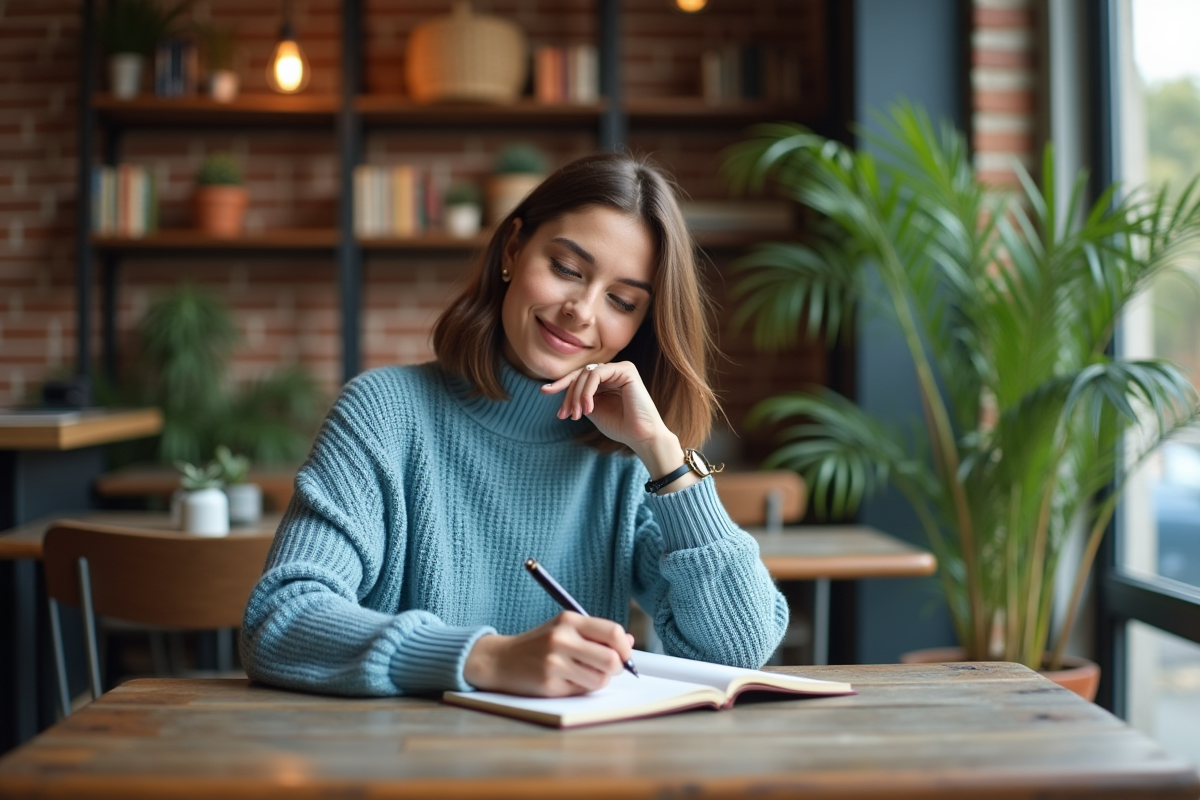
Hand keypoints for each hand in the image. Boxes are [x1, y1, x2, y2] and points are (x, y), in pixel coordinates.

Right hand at [463, 612, 634, 695]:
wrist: (500, 660)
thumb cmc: (538, 645)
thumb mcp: (565, 630)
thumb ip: (596, 634)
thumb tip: (628, 641)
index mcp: (569, 620)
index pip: (613, 632)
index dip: (624, 648)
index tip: (624, 655)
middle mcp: (562, 638)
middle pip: (611, 659)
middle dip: (617, 668)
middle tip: (609, 669)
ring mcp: (555, 662)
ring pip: (600, 679)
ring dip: (598, 680)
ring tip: (583, 674)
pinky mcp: (550, 684)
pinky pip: (582, 691)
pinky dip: (581, 688)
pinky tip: (566, 680)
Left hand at [541, 362, 695, 489]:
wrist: (641, 436)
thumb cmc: (620, 426)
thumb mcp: (592, 410)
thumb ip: (579, 397)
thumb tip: (560, 389)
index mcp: (605, 380)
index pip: (579, 377)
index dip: (561, 384)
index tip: (544, 391)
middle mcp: (613, 371)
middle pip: (580, 375)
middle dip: (568, 394)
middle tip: (563, 415)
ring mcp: (620, 368)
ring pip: (586, 374)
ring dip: (577, 395)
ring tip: (576, 414)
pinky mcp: (626, 369)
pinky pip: (597, 374)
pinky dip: (587, 391)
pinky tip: (588, 408)